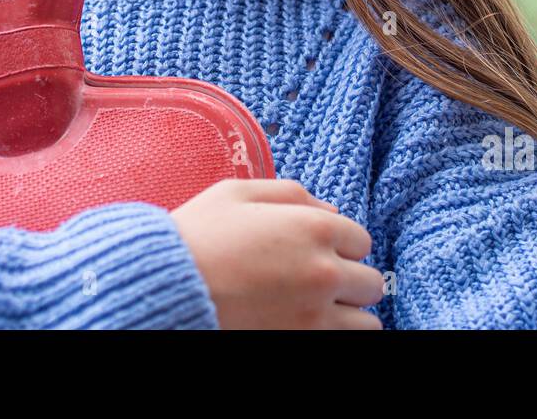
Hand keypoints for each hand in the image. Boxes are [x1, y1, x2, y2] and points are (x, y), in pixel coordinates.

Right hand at [170, 178, 384, 328]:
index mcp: (314, 228)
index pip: (360, 240)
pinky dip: (335, 334)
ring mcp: (316, 315)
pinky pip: (347, 343)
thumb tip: (328, 207)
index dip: (338, 245)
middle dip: (348, 280)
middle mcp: (325, 272)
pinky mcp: (303, 342)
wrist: (166, 287)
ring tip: (316, 309)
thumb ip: (291, 193)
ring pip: (368, 321)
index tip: (315, 252)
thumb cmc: (197, 236)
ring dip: (348, 314)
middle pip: (370, 282)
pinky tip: (309, 323)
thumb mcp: (237, 193)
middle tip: (316, 282)